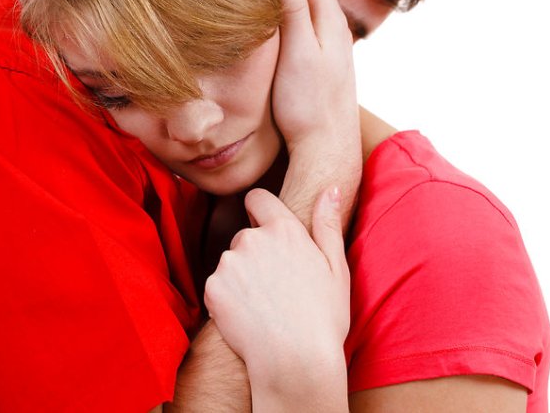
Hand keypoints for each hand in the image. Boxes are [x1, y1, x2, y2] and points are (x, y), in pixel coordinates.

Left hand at [204, 187, 349, 408]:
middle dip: (255, 254)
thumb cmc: (323, 318)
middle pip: (245, 236)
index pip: (258, 199)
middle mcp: (251, 239)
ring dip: (241, 278)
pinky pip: (217, 287)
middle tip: (277, 287)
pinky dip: (227, 300)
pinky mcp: (212, 288)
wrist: (295, 362)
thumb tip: (328, 188)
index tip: (267, 229)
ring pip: (231, 263)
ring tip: (265, 306)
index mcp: (283, 230)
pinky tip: (248, 318)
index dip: (260, 211)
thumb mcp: (337, 269)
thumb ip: (327, 224)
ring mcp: (229, 263)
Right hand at [271, 0, 361, 226]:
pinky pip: (305, 17)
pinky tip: (277, 11)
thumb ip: (294, 12)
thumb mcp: (298, 55)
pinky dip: (290, 2)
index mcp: (329, 21)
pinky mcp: (321, 61)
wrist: (326, 147)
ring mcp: (329, 45)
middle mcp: (334, 29)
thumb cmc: (309, 105)